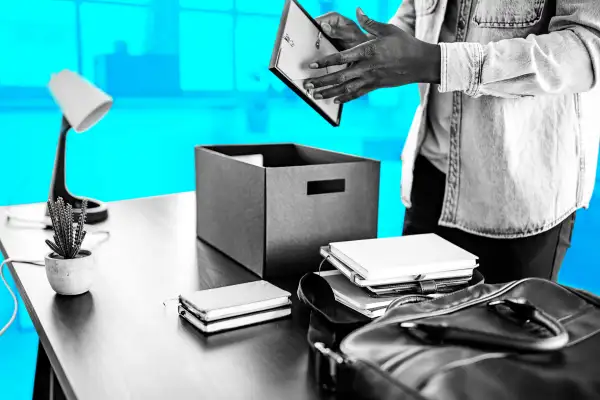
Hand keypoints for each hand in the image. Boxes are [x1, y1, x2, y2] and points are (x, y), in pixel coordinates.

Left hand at [305, 8, 440, 103]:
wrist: (421, 63)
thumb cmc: (405, 44)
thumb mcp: (387, 30)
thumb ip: (369, 23)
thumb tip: (358, 10)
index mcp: (368, 51)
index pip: (342, 57)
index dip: (326, 61)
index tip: (313, 64)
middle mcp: (367, 67)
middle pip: (340, 77)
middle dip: (322, 81)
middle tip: (307, 85)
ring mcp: (371, 79)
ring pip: (346, 88)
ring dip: (329, 93)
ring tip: (315, 96)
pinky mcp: (375, 86)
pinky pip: (357, 94)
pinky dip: (345, 98)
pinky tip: (334, 101)